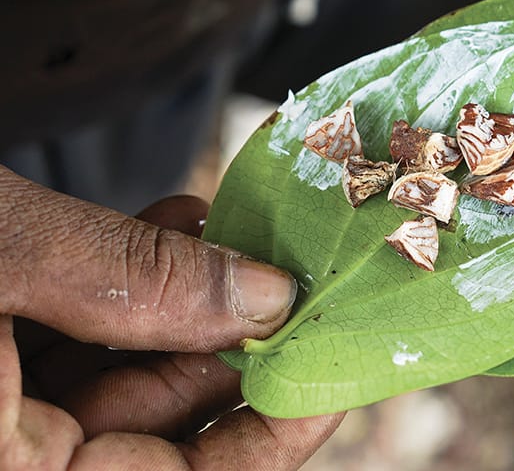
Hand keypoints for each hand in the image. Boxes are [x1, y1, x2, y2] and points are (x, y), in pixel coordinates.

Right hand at [0, 166, 342, 469]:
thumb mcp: (10, 255)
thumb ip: (134, 280)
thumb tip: (265, 294)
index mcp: (10, 464)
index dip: (265, 439)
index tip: (325, 381)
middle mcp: (14, 443)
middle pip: (159, 419)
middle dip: (230, 339)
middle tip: (288, 281)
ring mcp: (5, 395)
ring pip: (126, 367)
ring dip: (189, 294)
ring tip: (236, 235)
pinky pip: (83, 329)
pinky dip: (134, 276)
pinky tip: (177, 223)